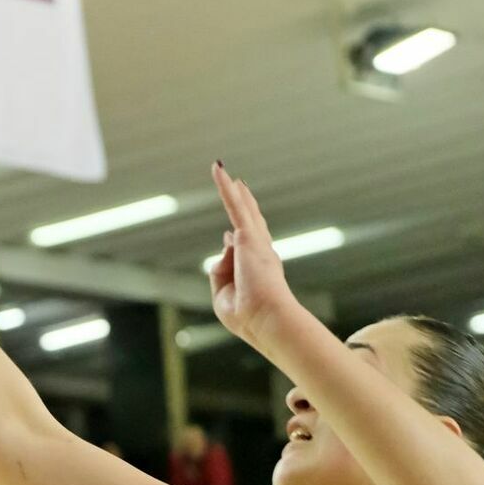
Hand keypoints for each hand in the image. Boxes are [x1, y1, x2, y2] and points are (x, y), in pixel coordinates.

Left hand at [208, 163, 299, 353]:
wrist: (266, 316)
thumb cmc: (247, 315)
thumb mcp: (223, 296)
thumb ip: (219, 269)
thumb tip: (225, 244)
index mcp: (257, 272)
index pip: (243, 250)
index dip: (235, 242)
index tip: (229, 237)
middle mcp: (260, 254)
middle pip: (250, 223)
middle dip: (245, 204)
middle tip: (240, 187)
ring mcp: (256, 244)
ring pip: (242, 210)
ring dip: (232, 190)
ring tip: (222, 172)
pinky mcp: (249, 236)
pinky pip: (235, 205)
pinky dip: (225, 187)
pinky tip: (218, 169)